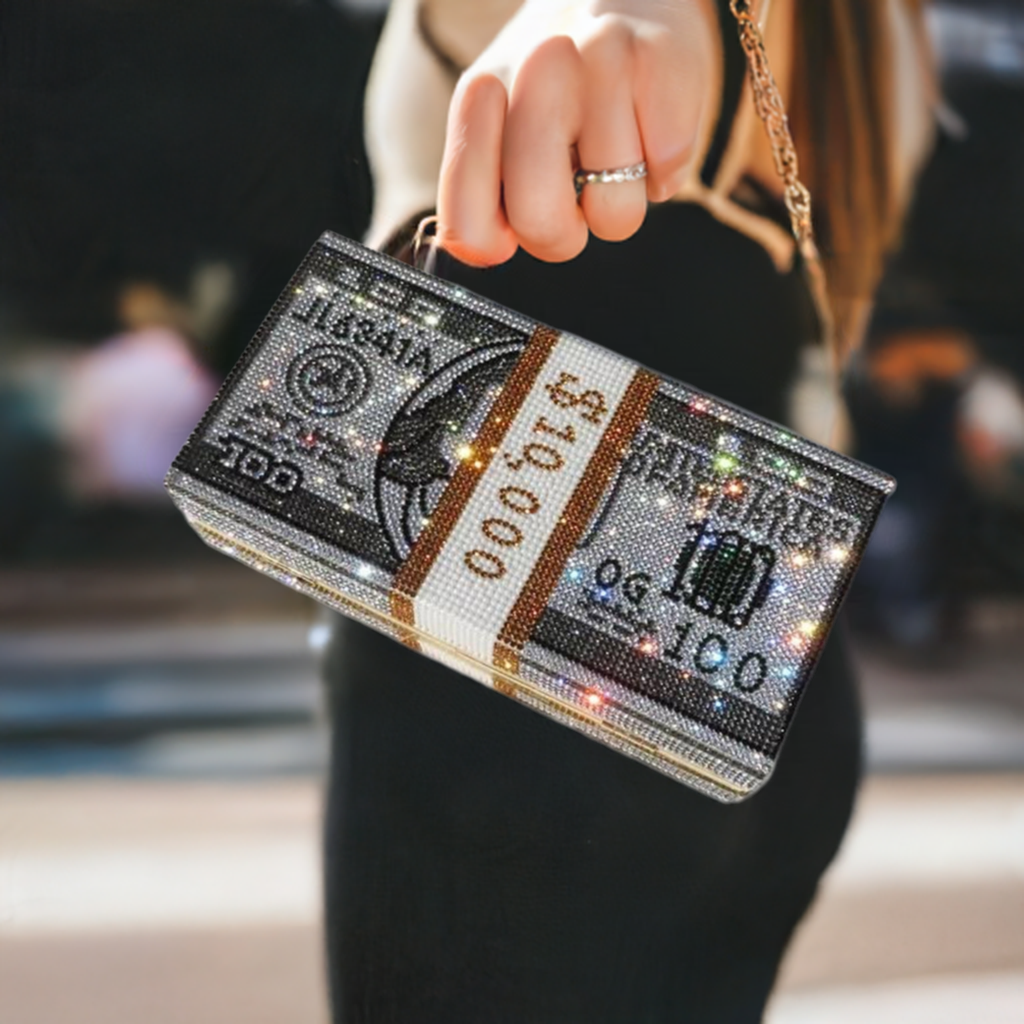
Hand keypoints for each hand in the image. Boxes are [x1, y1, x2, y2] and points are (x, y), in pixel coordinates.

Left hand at [436, 0, 720, 265]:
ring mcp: (601, 62)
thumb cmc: (563, 84)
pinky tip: (650, 127)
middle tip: (574, 192)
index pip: (468, 222)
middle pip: (540, 221)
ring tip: (614, 150)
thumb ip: (481, 194)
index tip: (514, 204)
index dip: (496, 237)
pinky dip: (665, 168)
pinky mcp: (663, 61)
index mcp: (480, 98)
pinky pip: (667, 175)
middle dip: (563, 232)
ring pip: (614, 214)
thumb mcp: (502, 129)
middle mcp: (534, 71)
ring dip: (619, 199)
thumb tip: (483, 250)